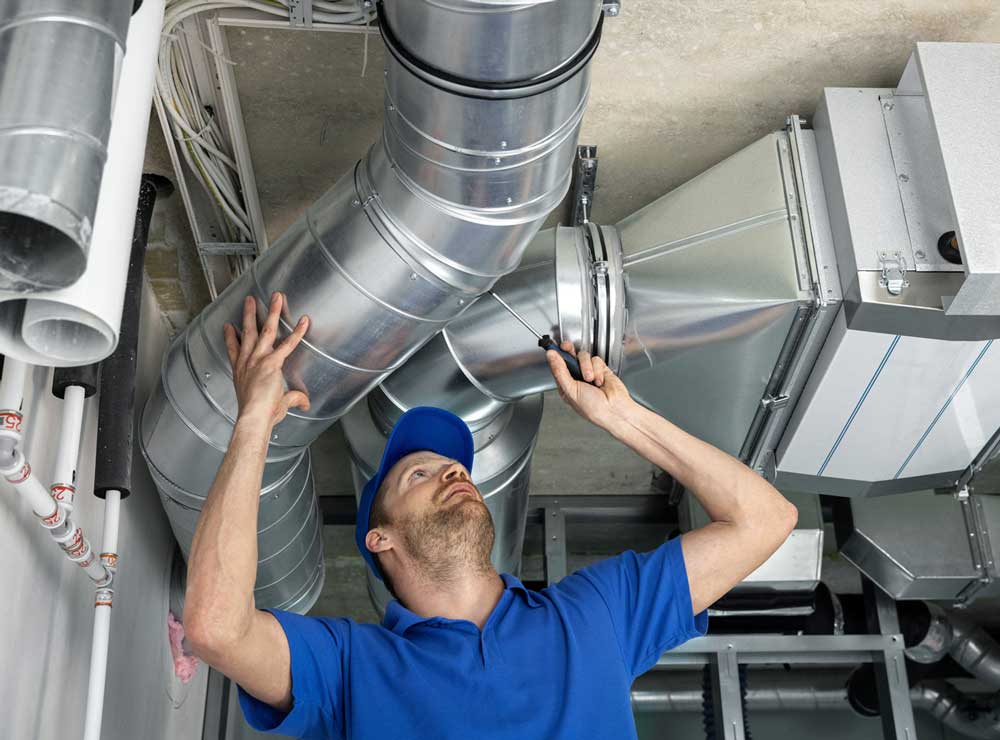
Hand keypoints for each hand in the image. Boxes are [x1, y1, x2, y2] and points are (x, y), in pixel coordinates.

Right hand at [223, 292, 310, 427]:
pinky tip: (304, 320)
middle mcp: (247, 362)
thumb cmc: (259, 415)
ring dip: (272, 312)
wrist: (254, 417)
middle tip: (249, 301)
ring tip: (275, 297)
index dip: (230, 337)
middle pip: (247, 333)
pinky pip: (288, 343)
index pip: (233, 350)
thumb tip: (305, 403)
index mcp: (241, 372)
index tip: (228, 326)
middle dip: (250, 314)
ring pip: (266, 330)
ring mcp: (258, 360)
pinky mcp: (271, 362)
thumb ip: (293, 400)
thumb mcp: (276, 405)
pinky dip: (298, 332)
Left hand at [546, 341, 633, 431]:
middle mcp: (576, 378)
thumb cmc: (592, 408)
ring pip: (583, 356)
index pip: (557, 366)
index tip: (553, 347)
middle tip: (567, 347)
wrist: (614, 409)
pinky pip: (596, 360)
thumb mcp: (570, 390)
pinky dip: (598, 369)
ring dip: (587, 367)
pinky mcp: (601, 369)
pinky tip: (600, 381)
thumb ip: (559, 371)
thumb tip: (551, 356)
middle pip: (569, 357)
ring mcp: (589, 372)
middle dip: (568, 351)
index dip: (555, 356)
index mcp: (566, 385)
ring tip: (590, 379)